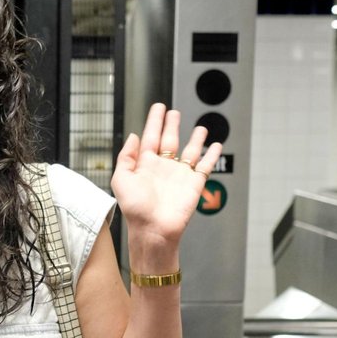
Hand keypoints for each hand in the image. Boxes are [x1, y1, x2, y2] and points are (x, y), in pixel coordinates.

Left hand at [111, 103, 221, 247]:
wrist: (154, 229)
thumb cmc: (135, 209)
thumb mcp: (121, 179)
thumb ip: (126, 156)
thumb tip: (133, 136)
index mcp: (145, 165)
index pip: (150, 137)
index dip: (154, 121)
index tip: (158, 107)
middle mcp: (163, 168)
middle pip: (169, 140)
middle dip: (171, 125)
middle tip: (173, 112)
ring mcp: (179, 175)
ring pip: (189, 151)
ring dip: (195, 139)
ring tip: (200, 127)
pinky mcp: (194, 183)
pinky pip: (205, 165)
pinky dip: (212, 155)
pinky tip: (215, 146)